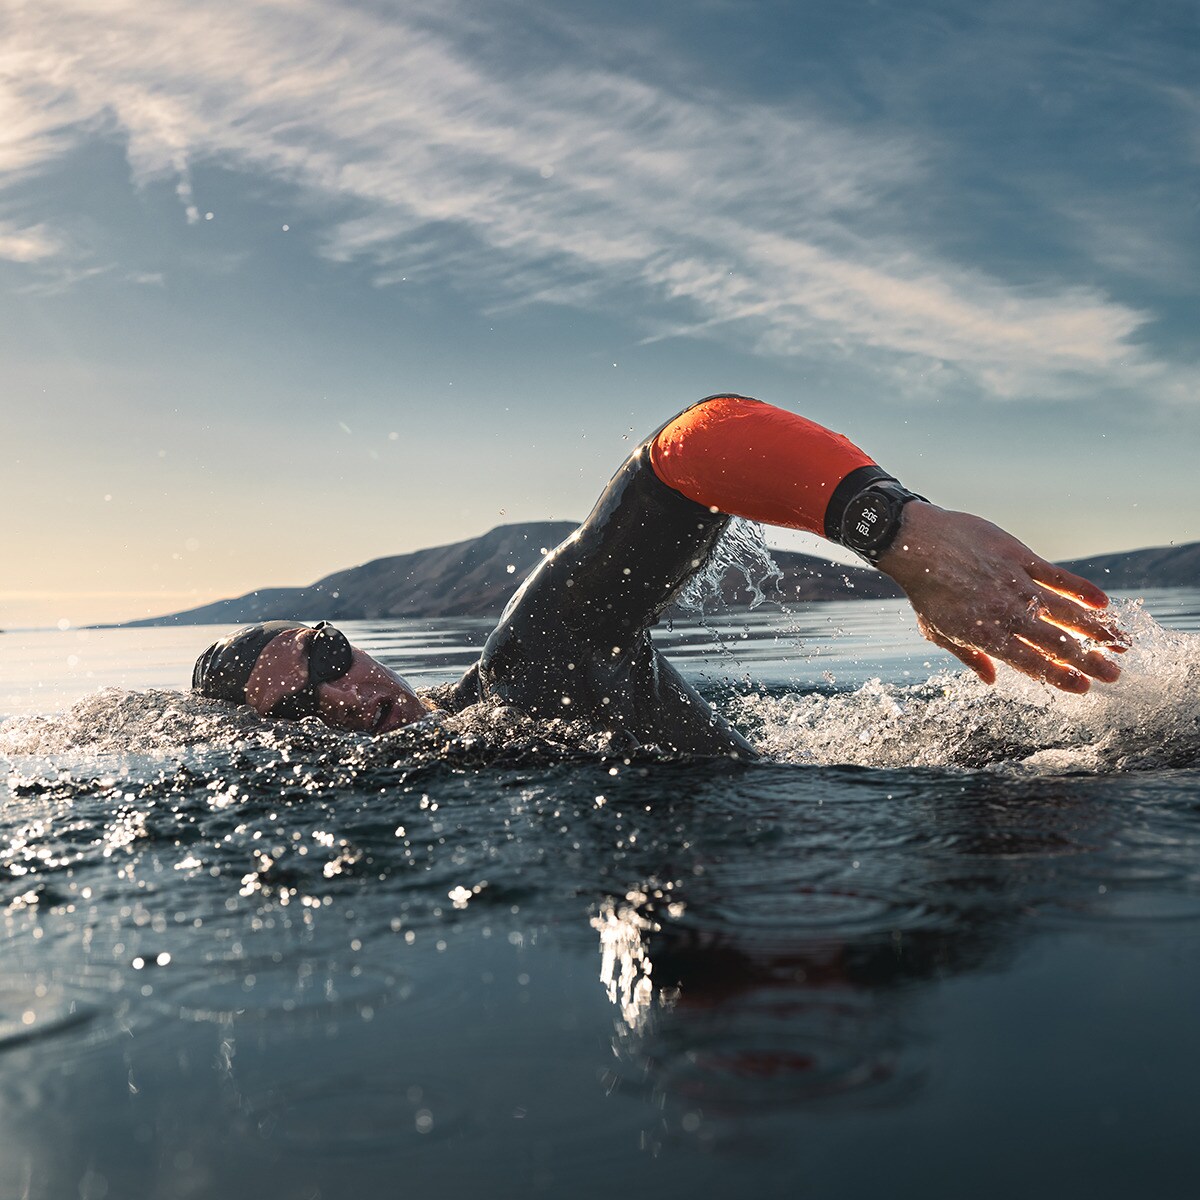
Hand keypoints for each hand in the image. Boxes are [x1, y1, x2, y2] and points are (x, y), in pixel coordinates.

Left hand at [877, 502, 1126, 692]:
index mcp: (985, 635)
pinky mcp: (1019, 557)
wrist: (915, 543)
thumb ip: (969, 656)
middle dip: (1088, 661)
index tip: (1084, 688)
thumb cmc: (925, 590)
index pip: (1031, 663)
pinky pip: (1057, 576)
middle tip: (1114, 675)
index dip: (1060, 677)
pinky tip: (1104, 603)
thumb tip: (992, 680)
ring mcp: (1015, 584)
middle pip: (1055, 643)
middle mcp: (1004, 613)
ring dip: (1096, 629)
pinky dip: (1082, 589)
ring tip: (1121, 643)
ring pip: (1065, 611)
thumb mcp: (937, 631)